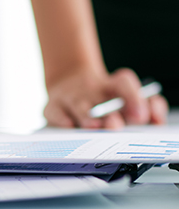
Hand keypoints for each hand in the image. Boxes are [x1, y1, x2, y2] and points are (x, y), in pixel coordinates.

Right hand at [44, 67, 167, 128]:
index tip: (141, 116)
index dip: (133, 97)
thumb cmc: (103, 98)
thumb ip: (147, 108)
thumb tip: (156, 119)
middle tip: (115, 125)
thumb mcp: (126, 100)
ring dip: (85, 115)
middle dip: (107, 113)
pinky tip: (68, 124)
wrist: (69, 82)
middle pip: (99, 97)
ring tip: (93, 127)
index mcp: (112, 86)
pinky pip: (54, 111)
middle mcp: (91, 89)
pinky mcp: (52, 106)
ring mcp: (70, 96)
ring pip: (77, 104)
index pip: (123, 83)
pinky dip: (60, 118)